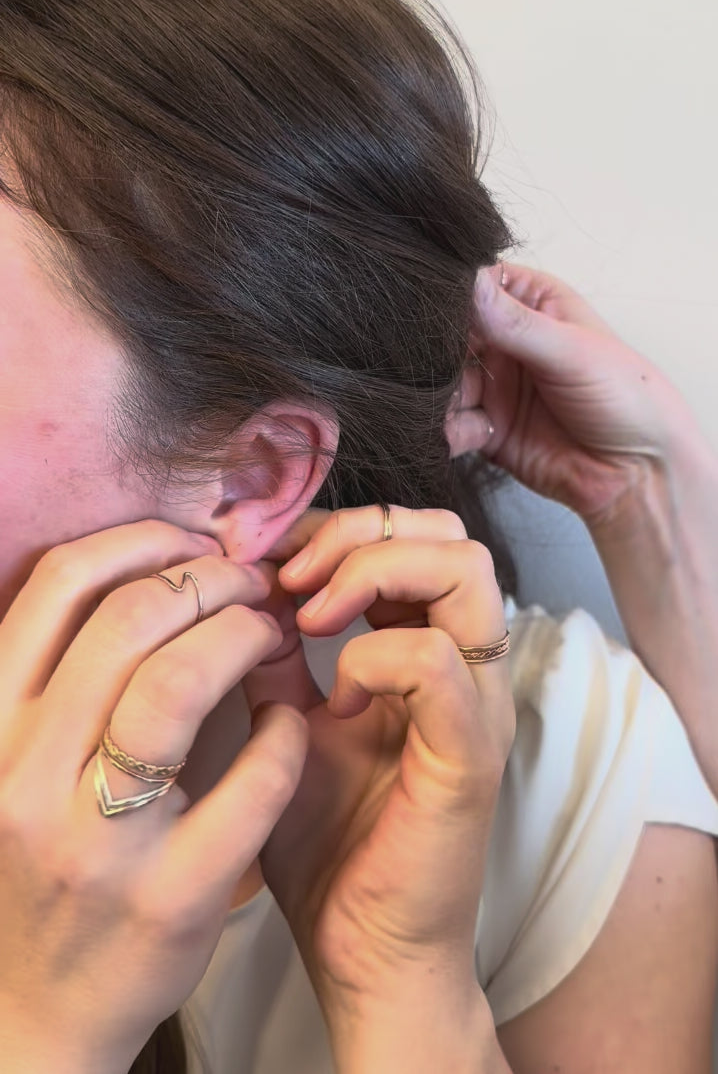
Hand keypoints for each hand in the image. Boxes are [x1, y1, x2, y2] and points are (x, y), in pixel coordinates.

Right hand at [0, 521, 307, 1073]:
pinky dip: (285, 735)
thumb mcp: (22, 761)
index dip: (139, 541)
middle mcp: (28, 776)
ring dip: (244, 635)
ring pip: (178, 682)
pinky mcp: (172, 897)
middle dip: (210, 580)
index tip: (192, 543)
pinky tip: (289, 726)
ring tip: (271, 634)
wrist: (38, 1013)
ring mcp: (98, 841)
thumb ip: (67, 674)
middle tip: (251, 585)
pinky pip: (252, 780)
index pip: (57, 584)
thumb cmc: (45, 861)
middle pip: (129, 618)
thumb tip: (153, 568)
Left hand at [248, 504, 514, 1020]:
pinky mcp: (469, 758)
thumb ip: (278, 657)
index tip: (265, 556)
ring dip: (371, 571)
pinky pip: (438, 662)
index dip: (336, 526)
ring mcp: (477, 708)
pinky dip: (375, 655)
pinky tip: (334, 696)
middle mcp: (466, 668)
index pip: (413, 535)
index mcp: (428, 653)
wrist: (360, 952)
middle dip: (356, 532)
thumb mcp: (286, 726)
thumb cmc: (327, 844)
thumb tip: (242, 588)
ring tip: (311, 614)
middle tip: (288, 577)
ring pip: (462, 570)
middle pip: (449, 534)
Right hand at [443, 261, 694, 528]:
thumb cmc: (628, 399)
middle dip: (436, 350)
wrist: (638, 475)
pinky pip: (449, 424)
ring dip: (439, 392)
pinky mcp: (484, 429)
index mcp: (533, 304)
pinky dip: (446, 429)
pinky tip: (473, 433)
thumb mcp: (572, 351)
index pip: (476, 283)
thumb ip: (516, 323)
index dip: (450, 291)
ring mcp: (493, 386)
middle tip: (439, 363)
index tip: (431, 304)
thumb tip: (467, 283)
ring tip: (457, 402)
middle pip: (448, 334)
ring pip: (443, 380)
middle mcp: (507, 341)